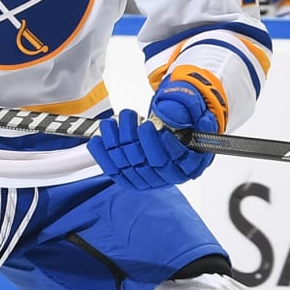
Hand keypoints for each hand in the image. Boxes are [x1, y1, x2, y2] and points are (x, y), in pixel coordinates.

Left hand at [89, 76, 219, 190]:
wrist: (168, 127)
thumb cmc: (182, 120)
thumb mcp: (190, 109)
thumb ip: (184, 109)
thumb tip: (170, 113)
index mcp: (191, 164)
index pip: (180, 160)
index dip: (166, 144)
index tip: (151, 126)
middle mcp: (170, 175)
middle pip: (153, 162)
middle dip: (138, 137)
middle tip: (130, 115)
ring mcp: (149, 180)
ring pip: (131, 165)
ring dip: (118, 140)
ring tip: (115, 119)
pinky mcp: (130, 180)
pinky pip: (114, 171)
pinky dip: (103, 155)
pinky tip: (97, 140)